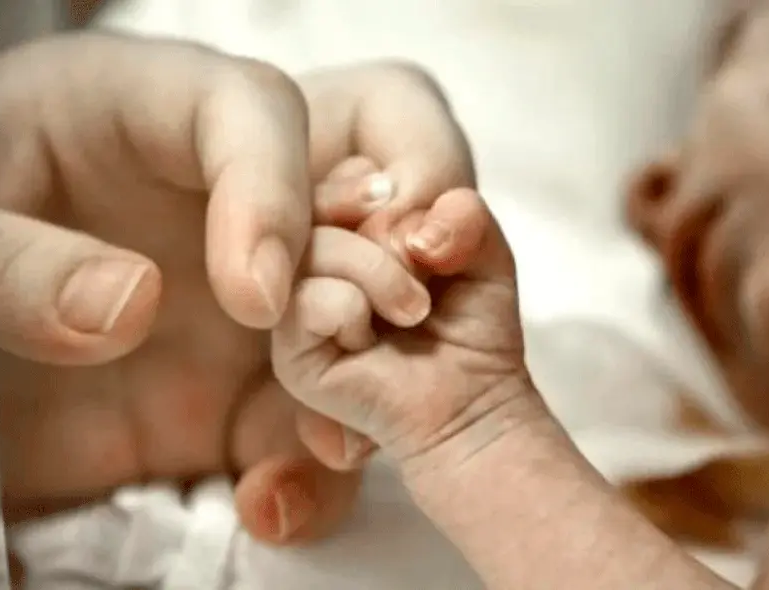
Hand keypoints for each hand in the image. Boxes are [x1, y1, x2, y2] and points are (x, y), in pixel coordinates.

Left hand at [0, 34, 475, 545]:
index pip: (246, 108)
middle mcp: (205, 205)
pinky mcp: (228, 393)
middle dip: (381, 260)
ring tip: (333, 447)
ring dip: (369, 377)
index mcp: (127, 114)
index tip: (258, 293)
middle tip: (369, 335)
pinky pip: (303, 423)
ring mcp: (231, 304)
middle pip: (350, 191)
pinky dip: (311, 470)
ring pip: (351, 317)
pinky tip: (273, 504)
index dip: (275, 187)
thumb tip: (126, 303)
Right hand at [272, 189, 545, 476]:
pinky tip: (369, 340)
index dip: (382, 188)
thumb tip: (418, 229)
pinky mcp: (290, 351)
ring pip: (312, 245)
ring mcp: (293, 302)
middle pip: (321, 197)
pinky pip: (307, 299)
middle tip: (424, 270)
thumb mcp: (478, 248)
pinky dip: (352, 310)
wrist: (472, 398)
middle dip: (388, 228)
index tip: (420, 229)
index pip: (342, 173)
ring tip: (413, 311)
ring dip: (380, 273)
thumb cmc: (469, 323)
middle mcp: (312, 257)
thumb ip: (460, 211)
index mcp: (346, 224)